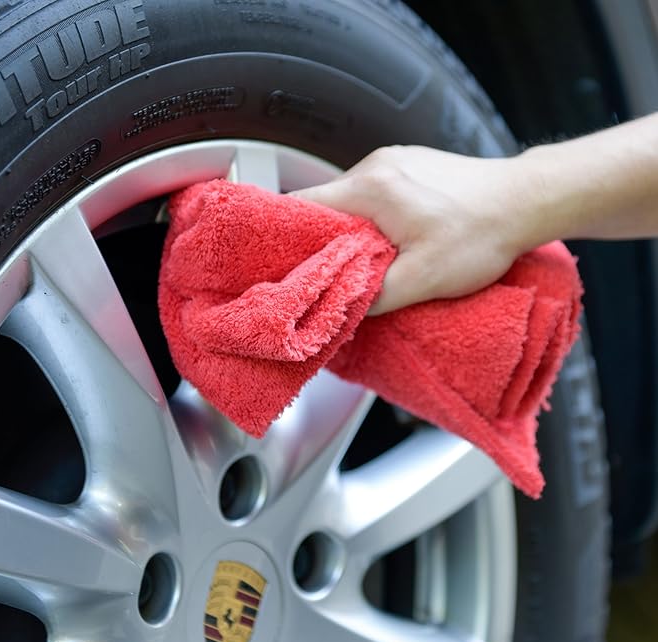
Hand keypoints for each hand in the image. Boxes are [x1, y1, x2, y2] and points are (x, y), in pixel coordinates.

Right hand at [293, 145, 536, 314]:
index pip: (302, 206)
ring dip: (351, 231)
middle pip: (323, 205)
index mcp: (370, 189)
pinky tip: (392, 239)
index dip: (288, 238)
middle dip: (322, 241)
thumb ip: (373, 296)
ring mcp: (394, 161)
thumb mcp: (423, 279)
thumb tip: (341, 307)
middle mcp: (375, 166)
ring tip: (368, 260)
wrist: (527, 200)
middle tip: (331, 273)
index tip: (286, 264)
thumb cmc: (482, 233)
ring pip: (349, 201)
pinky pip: (373, 193)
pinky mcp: (410, 165)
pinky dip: (372, 218)